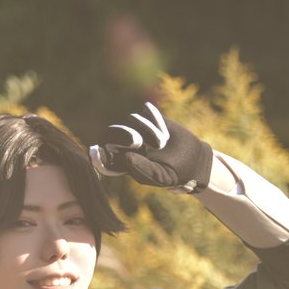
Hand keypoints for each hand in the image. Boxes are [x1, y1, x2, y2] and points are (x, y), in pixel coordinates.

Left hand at [89, 102, 213, 192]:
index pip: (104, 160)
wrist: (193, 159)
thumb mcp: (160, 176)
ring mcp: (137, 129)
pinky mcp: (149, 117)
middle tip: (139, 143)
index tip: (95, 152)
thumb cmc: (174, 172)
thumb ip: (142, 170)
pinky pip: (146, 112)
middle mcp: (125, 145)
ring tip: (161, 144)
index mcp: (123, 163)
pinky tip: (165, 132)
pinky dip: (156, 121)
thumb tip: (125, 157)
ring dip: (147, 131)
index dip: (98, 157)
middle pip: (112, 133)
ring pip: (131, 120)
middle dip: (123, 135)